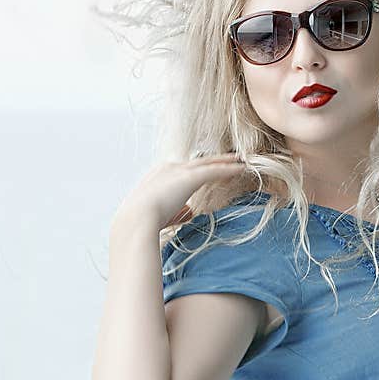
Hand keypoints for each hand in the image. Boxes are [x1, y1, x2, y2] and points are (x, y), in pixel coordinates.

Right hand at [112, 152, 247, 232]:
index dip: (200, 168)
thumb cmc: (143, 222)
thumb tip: (189, 211)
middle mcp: (170, 167)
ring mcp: (179, 170)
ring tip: (242, 160)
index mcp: (160, 174)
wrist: (136, 220)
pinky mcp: (190, 177)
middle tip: (233, 157)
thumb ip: (177, 210)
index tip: (212, 169)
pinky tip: (242, 168)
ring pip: (209, 162)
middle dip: (216, 159)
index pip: (186, 168)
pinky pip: (215, 170)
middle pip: (199, 160)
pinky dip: (230, 169)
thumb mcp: (161, 213)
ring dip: (227, 161)